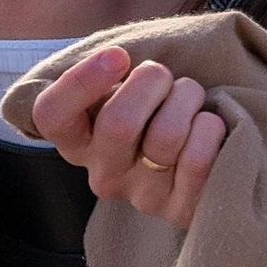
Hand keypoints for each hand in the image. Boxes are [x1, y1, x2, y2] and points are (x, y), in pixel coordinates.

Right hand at [29, 44, 226, 226]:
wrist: (213, 149)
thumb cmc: (163, 104)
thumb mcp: (127, 86)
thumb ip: (112, 74)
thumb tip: (116, 59)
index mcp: (78, 141)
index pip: (52, 115)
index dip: (80, 82)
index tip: (118, 56)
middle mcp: (104, 175)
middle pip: (117, 122)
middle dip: (152, 81)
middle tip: (165, 76)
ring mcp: (142, 197)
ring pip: (166, 135)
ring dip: (188, 99)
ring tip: (192, 101)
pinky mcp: (181, 211)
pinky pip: (196, 158)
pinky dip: (210, 128)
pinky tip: (209, 129)